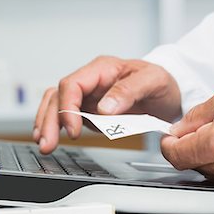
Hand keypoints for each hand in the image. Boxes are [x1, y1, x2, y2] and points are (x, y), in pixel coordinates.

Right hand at [34, 56, 180, 153]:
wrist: (170, 91)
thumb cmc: (162, 81)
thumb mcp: (153, 81)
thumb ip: (128, 91)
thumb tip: (104, 108)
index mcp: (102, 69)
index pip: (72, 84)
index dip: (68, 107)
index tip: (73, 130)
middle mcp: (90, 81)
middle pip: (58, 96)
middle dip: (50, 120)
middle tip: (47, 143)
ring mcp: (88, 95)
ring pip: (56, 104)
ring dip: (47, 123)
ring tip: (44, 143)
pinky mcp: (89, 109)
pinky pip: (65, 114)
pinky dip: (54, 124)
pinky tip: (49, 136)